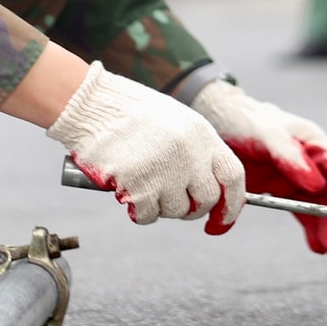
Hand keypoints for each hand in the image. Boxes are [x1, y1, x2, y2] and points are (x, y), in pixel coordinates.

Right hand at [47, 62, 246, 229]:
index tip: (221, 221)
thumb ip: (197, 151)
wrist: (93, 104)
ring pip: (176, 211)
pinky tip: (129, 191)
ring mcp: (164, 171)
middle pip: (206, 200)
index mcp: (202, 134)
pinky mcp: (138, 185)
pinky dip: (139, 211)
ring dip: (161, 207)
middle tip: (173, 201)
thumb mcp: (177, 122)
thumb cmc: (130, 112)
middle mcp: (189, 154)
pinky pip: (148, 216)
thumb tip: (211, 188)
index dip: (232, 204)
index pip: (233, 177)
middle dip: (192, 209)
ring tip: (144, 182)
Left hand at [191, 80, 326, 253]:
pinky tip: (316, 245)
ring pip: (321, 206)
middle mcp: (312, 161)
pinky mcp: (285, 189)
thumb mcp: (267, 135)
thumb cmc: (246, 121)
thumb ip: (290, 157)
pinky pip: (303, 212)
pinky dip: (312, 229)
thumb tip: (316, 183)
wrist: (220, 123)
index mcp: (313, 143)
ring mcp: (299, 177)